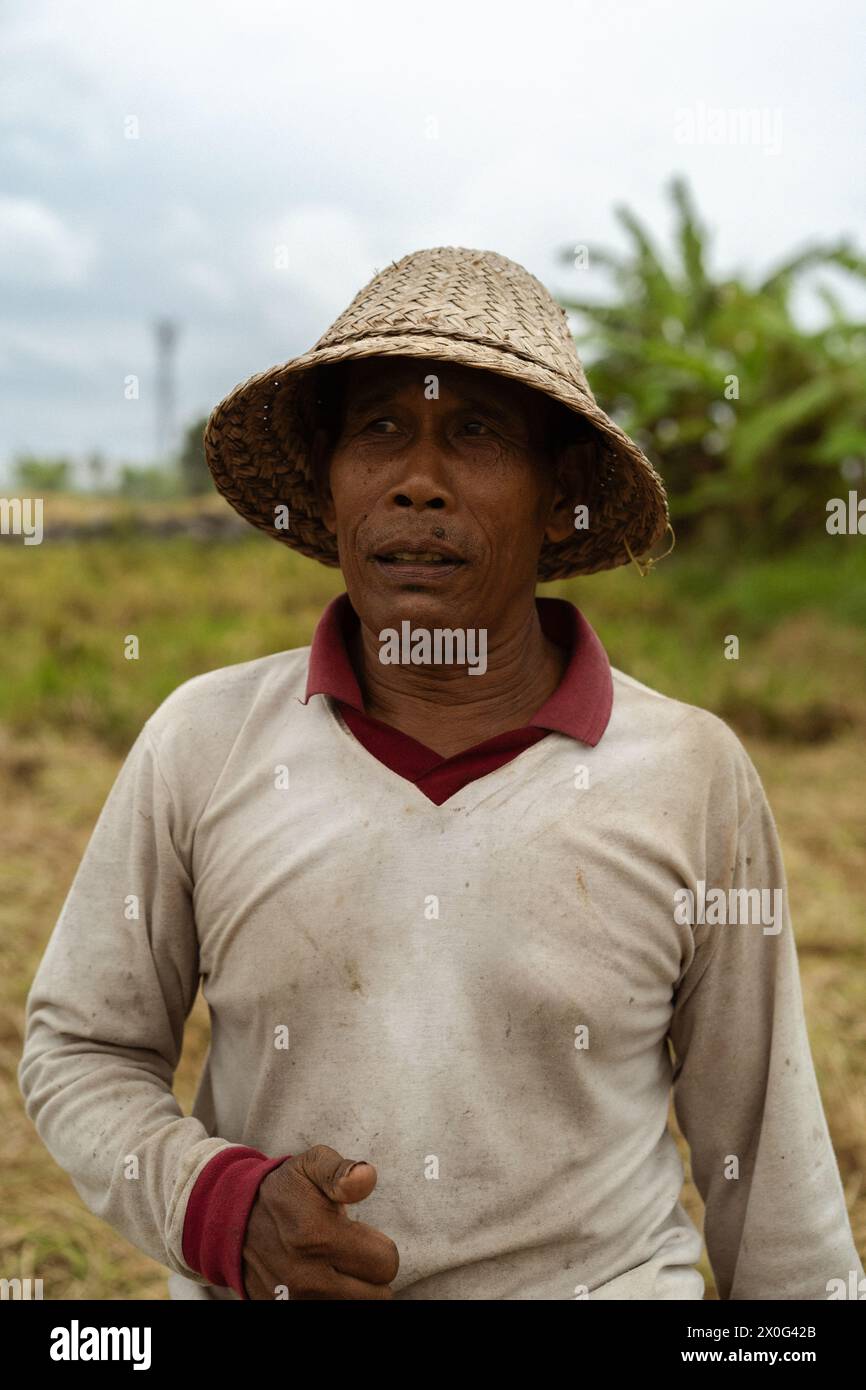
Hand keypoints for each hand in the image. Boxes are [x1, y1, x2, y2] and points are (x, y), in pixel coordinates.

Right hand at [241, 1144, 399, 1299]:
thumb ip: (341, 1171)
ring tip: (335, 1266)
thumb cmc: (283, 1190)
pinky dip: (332, 1298)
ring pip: (356, 1307)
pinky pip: (329, 1314)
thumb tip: (367, 1177)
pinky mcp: (284, 1311)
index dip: (379, 1246)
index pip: (386, 1262)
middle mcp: (307, 1277)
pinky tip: (321, 1279)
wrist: (233, 1219)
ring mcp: (295, 1300)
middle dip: (370, 1272)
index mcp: (317, 1235)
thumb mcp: (310, 1165)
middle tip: (351, 1253)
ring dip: (353, 1289)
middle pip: (378, 1294)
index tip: (360, 1235)